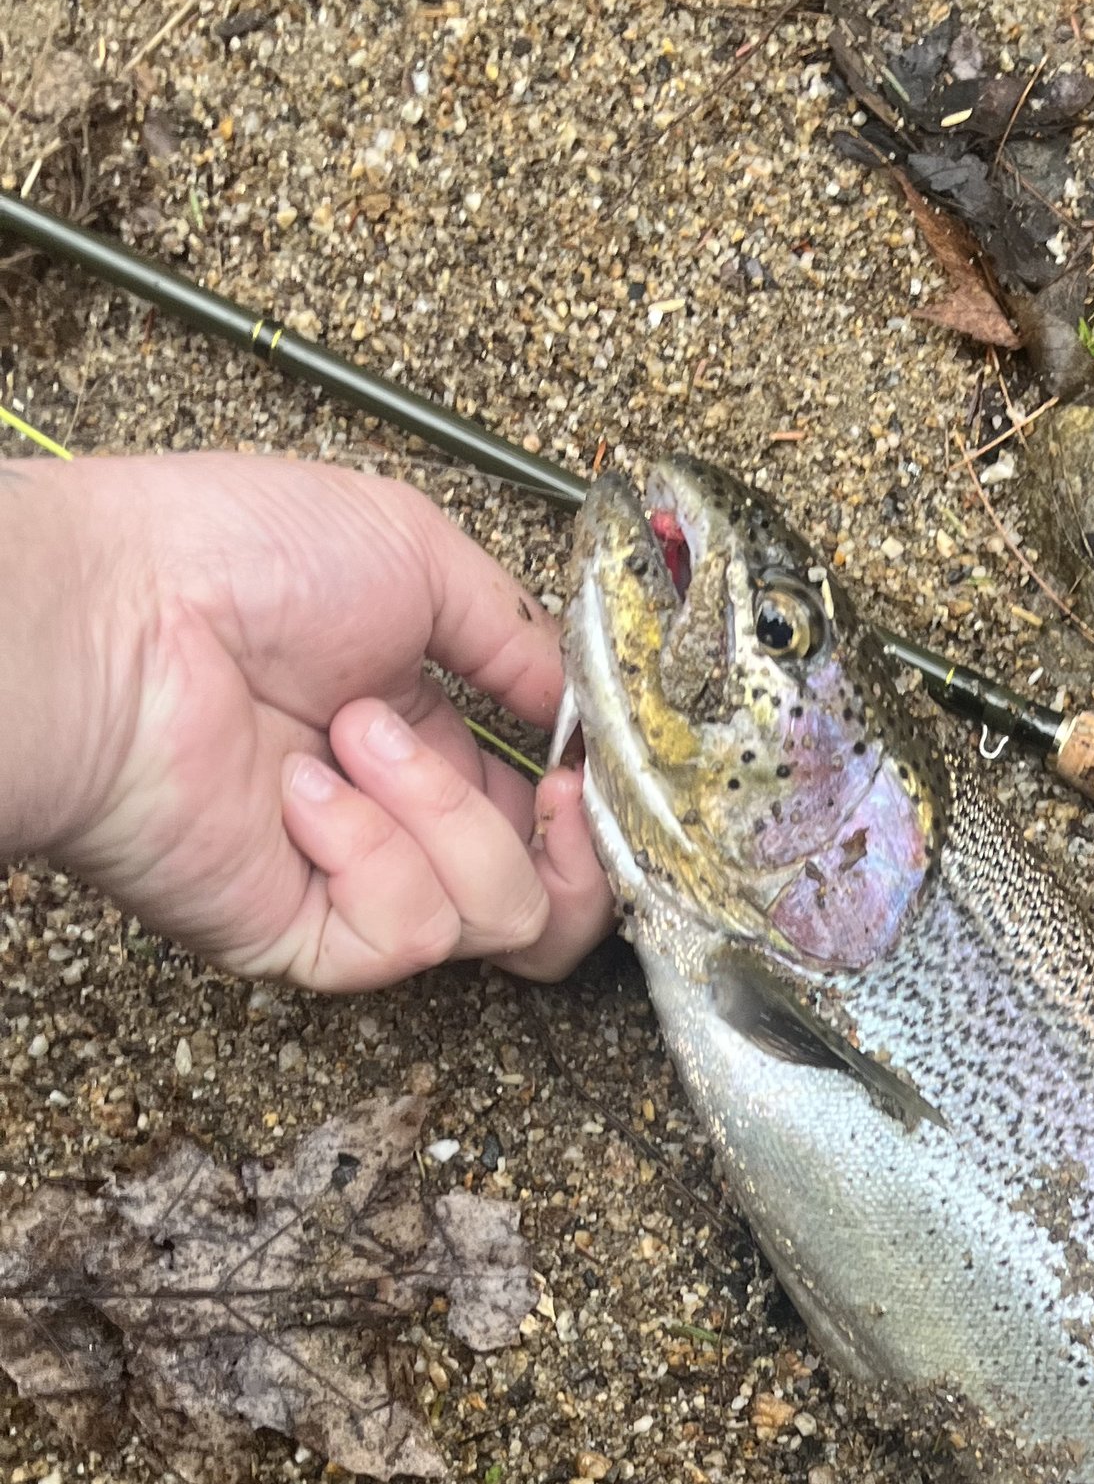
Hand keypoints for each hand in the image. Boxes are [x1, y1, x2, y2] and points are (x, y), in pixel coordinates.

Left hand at [9, 451, 611, 989]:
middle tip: (555, 795)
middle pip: (545, 904)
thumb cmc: (222, 558)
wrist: (109, 618)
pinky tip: (301, 790)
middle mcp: (390, 819)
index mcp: (415, 733)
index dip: (592, 804)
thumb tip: (577, 704)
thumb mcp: (410, 547)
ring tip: (351, 736)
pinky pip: (407, 930)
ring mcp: (349, 882)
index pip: (544, 816)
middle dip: (577, 857)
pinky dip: (372, 850)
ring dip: (446, 814)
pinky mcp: (304, 936)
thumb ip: (516, 632)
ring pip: (497, 919)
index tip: (595, 765)